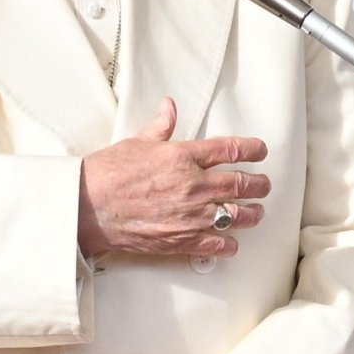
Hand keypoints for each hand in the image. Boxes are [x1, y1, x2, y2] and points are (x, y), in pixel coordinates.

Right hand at [78, 98, 269, 257]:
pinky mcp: (181, 240)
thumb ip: (160, 127)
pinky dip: (229, 244)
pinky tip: (232, 242)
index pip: (230, 149)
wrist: (89, 207)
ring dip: (251, 213)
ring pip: (236, 215)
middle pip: (241, 184)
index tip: (260, 150)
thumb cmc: (109, 174)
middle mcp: (193, 186)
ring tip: (256, 212)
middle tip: (263, 184)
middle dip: (258, 184)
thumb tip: (169, 108)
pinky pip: (216, 245)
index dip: (252, 149)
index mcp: (184, 157)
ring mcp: (190, 215)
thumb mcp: (137, 142)